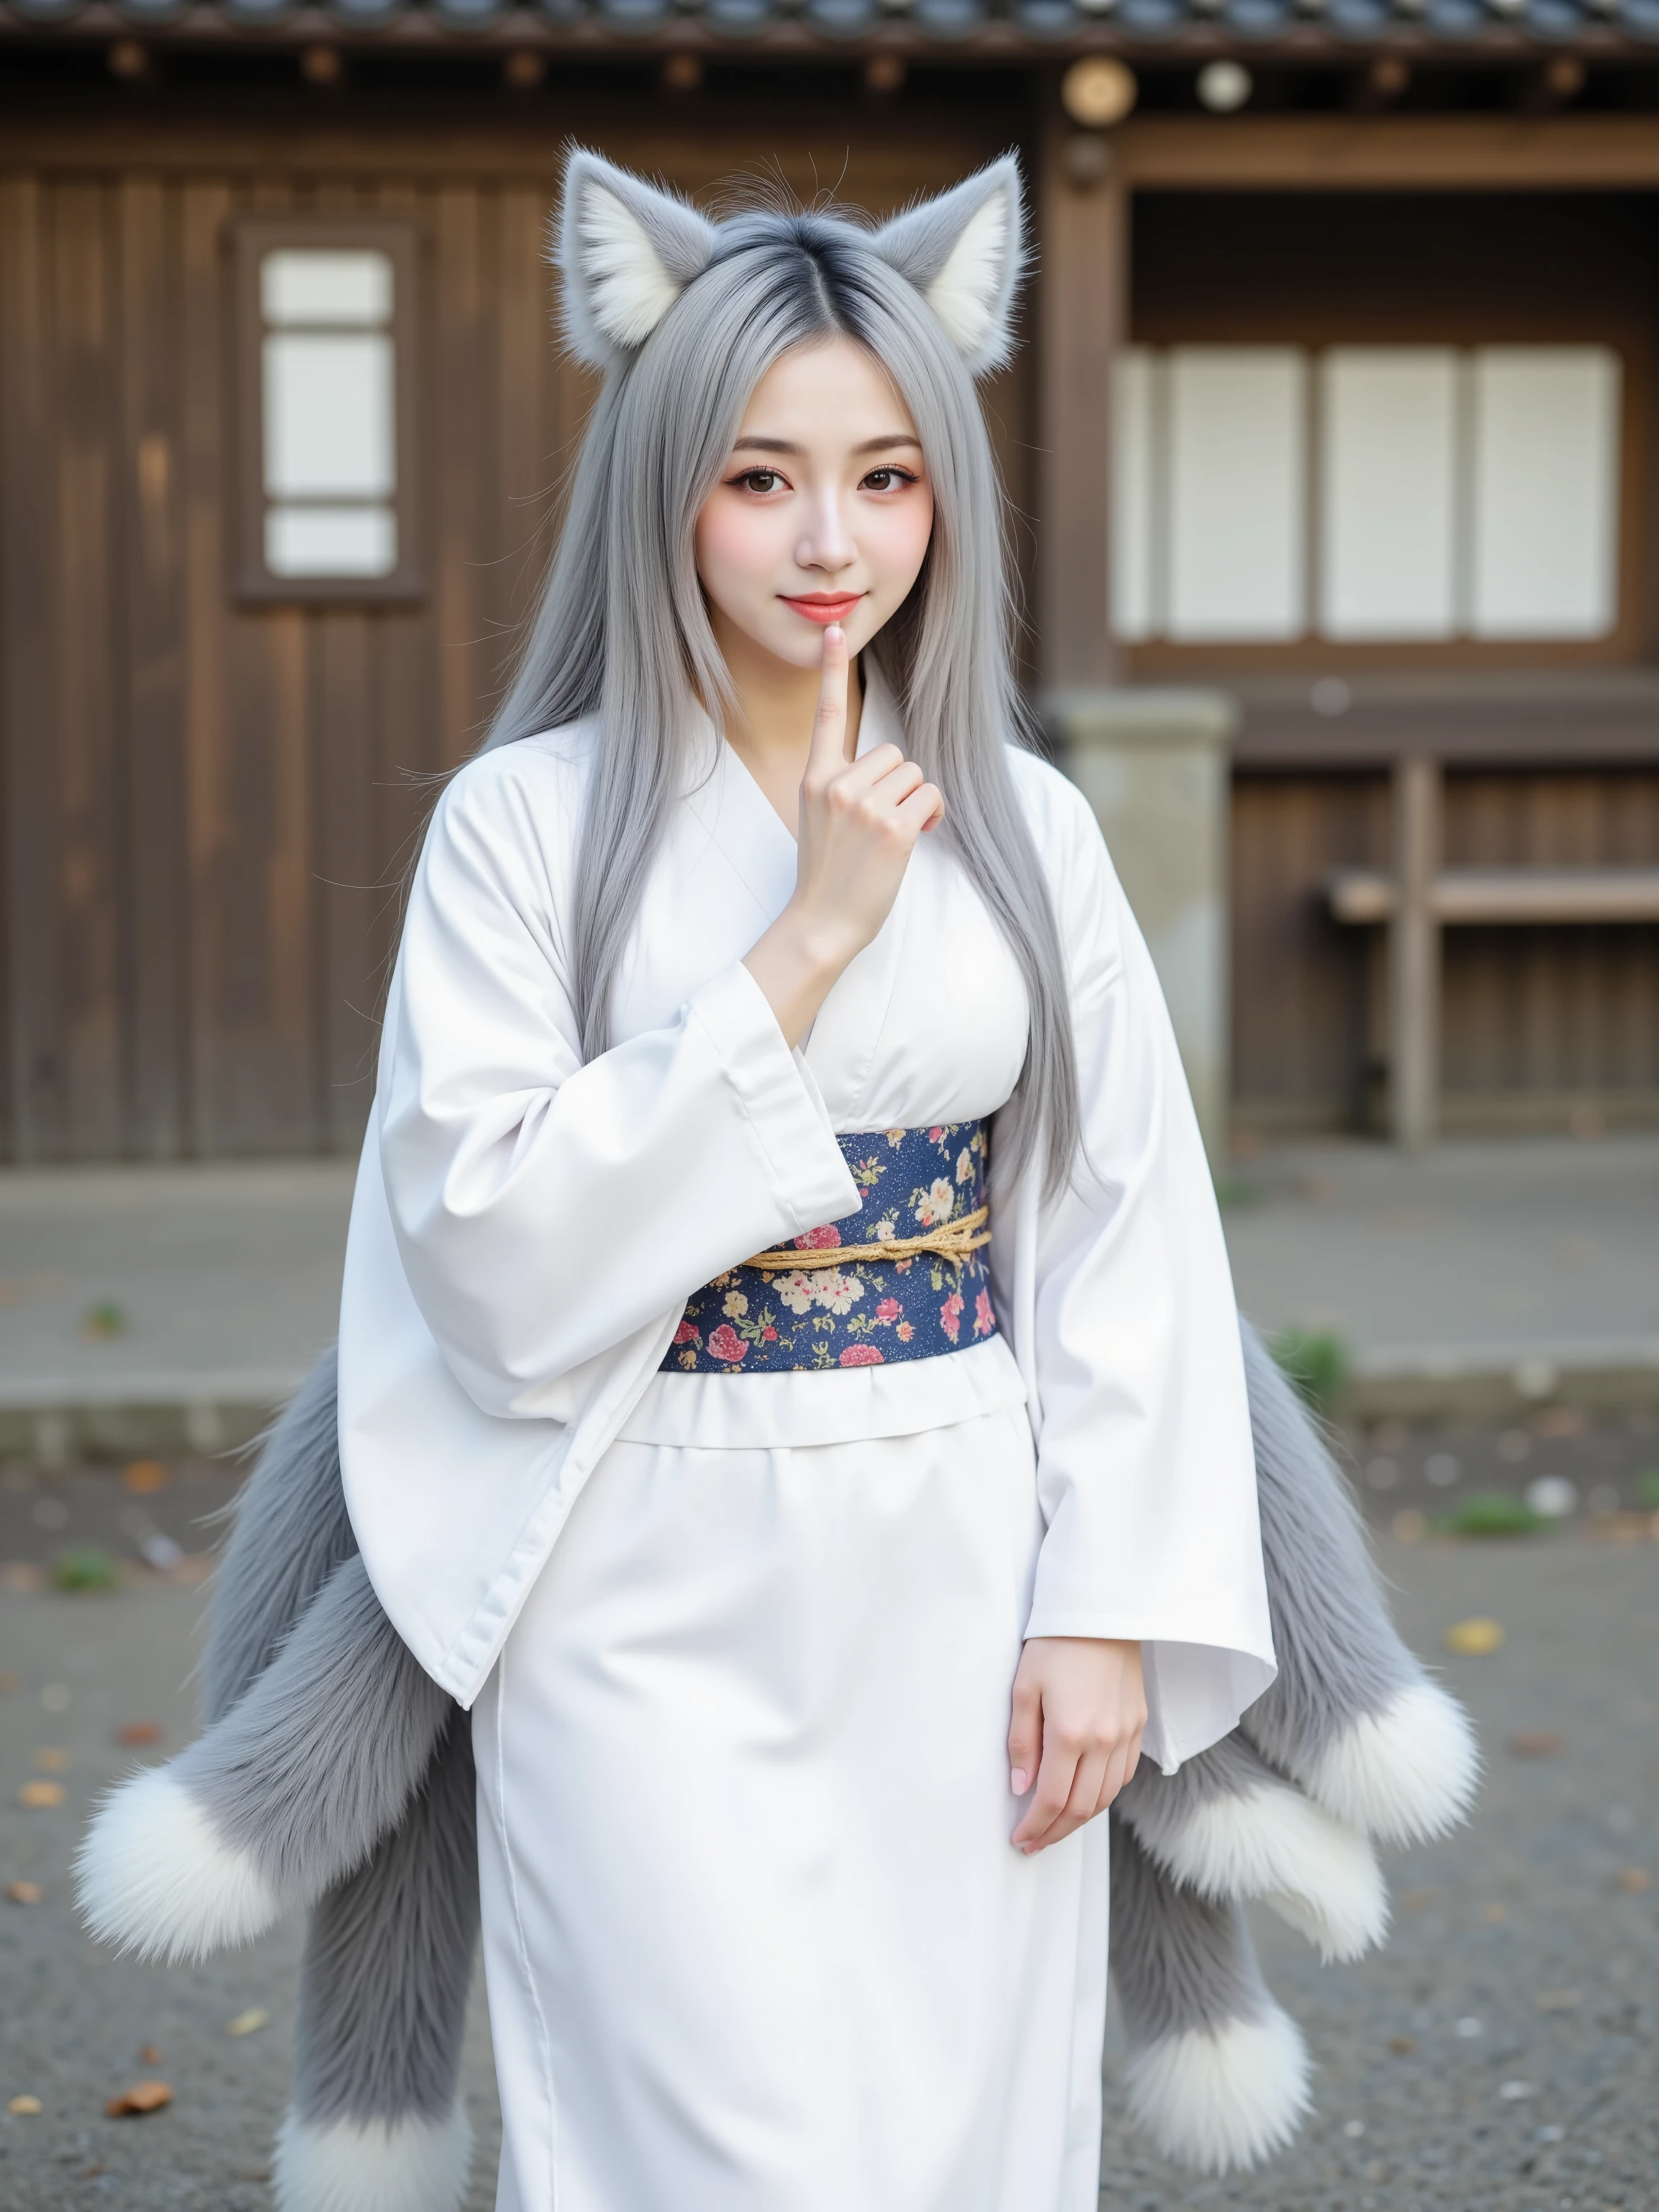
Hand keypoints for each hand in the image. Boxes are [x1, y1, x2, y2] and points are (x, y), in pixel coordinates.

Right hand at [743, 625, 942, 1046]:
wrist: (821, 923)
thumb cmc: (827, 875)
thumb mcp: (820, 818)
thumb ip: (844, 785)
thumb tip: (890, 771)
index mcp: (815, 777)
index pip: (827, 714)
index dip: (832, 670)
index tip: (836, 630)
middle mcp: (838, 784)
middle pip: (894, 754)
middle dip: (900, 785)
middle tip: (882, 824)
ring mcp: (865, 805)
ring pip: (916, 776)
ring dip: (917, 803)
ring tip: (892, 837)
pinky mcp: (894, 827)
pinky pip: (931, 798)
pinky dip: (932, 818)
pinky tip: (914, 840)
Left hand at [1008, 1637, 1145, 1855]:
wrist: (1102, 1612)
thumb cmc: (1054, 1644)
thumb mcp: (1024, 1687)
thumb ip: (1022, 1741)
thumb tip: (1022, 1787)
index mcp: (1070, 1733)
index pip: (1052, 1799)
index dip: (1035, 1826)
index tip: (1020, 1839)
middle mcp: (1104, 1741)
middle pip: (1082, 1808)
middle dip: (1056, 1832)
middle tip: (1035, 1843)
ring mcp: (1125, 1734)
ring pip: (1106, 1797)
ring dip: (1080, 1819)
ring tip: (1056, 1826)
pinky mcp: (1138, 1725)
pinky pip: (1123, 1775)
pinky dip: (1104, 1795)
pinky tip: (1086, 1796)